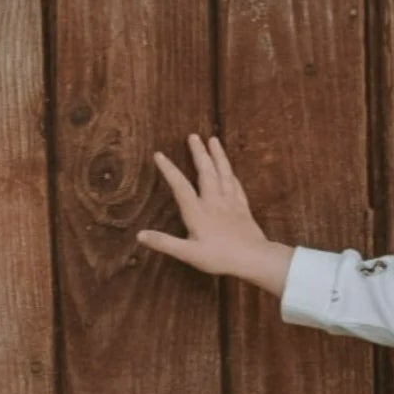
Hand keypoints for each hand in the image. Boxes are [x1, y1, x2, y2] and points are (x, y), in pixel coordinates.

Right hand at [138, 135, 292, 292]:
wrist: (253, 258)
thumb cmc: (219, 257)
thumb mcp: (188, 253)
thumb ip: (164, 243)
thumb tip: (140, 235)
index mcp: (198, 212)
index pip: (180, 186)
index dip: (169, 170)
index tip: (159, 154)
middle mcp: (214, 201)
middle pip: (205, 172)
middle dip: (198, 153)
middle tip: (193, 136)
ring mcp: (230, 202)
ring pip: (224, 173)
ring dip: (218, 155)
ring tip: (214, 140)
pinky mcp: (243, 207)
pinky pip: (236, 185)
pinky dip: (231, 174)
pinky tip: (230, 170)